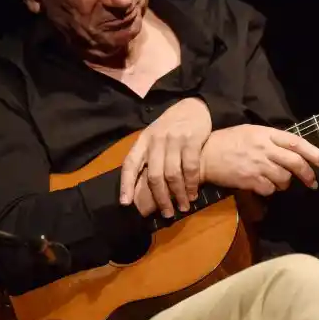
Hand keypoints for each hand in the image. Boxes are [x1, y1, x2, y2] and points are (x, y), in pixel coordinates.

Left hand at [120, 97, 212, 217]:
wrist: (193, 106)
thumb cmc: (171, 126)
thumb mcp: (154, 136)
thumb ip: (147, 156)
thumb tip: (139, 186)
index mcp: (143, 141)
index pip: (129, 164)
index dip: (126, 185)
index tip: (125, 203)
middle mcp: (156, 141)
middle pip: (154, 176)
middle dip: (160, 198)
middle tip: (167, 213)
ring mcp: (174, 140)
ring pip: (172, 175)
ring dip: (178, 194)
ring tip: (183, 206)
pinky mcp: (192, 140)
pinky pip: (190, 168)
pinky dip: (191, 184)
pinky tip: (193, 193)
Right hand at [199, 125, 318, 195]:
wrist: (203, 156)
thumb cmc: (226, 142)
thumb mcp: (249, 132)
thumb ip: (269, 139)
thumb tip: (290, 150)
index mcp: (265, 133)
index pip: (297, 142)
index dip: (315, 154)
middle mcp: (264, 148)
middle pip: (295, 162)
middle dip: (308, 174)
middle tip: (312, 182)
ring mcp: (257, 164)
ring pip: (284, 178)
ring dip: (285, 182)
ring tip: (276, 180)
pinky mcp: (250, 180)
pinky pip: (270, 189)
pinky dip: (269, 190)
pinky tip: (261, 185)